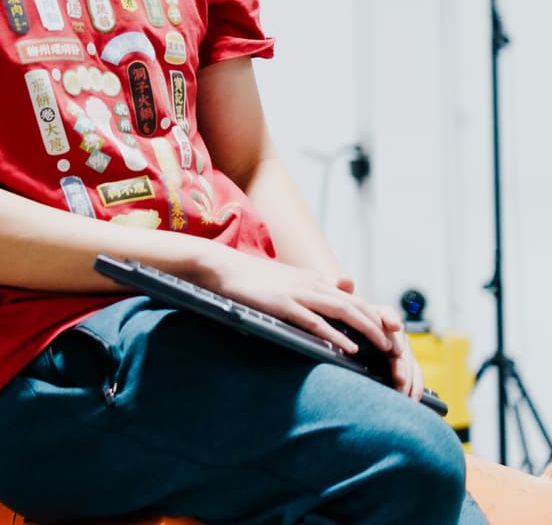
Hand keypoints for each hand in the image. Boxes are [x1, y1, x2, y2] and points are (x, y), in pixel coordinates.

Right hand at [192, 250, 396, 357]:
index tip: (390, 332)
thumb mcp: (281, 283)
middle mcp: (310, 284)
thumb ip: (301, 293)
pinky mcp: (282, 305)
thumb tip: (314, 311)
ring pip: (342, 312)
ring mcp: (297, 294)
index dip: (373, 315)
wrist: (219, 267)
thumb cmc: (246, 279)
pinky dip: (336, 336)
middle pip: (354, 305)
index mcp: (311, 280)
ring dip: (367, 330)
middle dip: (379, 325)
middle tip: (397, 346)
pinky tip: (349, 348)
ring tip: (385, 348)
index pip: (351, 298)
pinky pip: (315, 322)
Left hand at [334, 275, 422, 400]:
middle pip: (403, 347)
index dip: (391, 319)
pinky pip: (411, 376)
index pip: (388, 314)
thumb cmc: (344, 313)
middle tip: (399, 379)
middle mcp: (394, 331)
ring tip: (408, 395)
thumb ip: (343, 291)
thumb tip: (345, 279)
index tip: (393, 325)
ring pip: (410, 364)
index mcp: (380, 314)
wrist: (346, 322)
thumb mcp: (341, 303)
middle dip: (403, 364)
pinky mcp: (400, 364)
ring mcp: (400, 348)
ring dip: (411, 380)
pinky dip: (413, 387)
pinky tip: (412, 399)